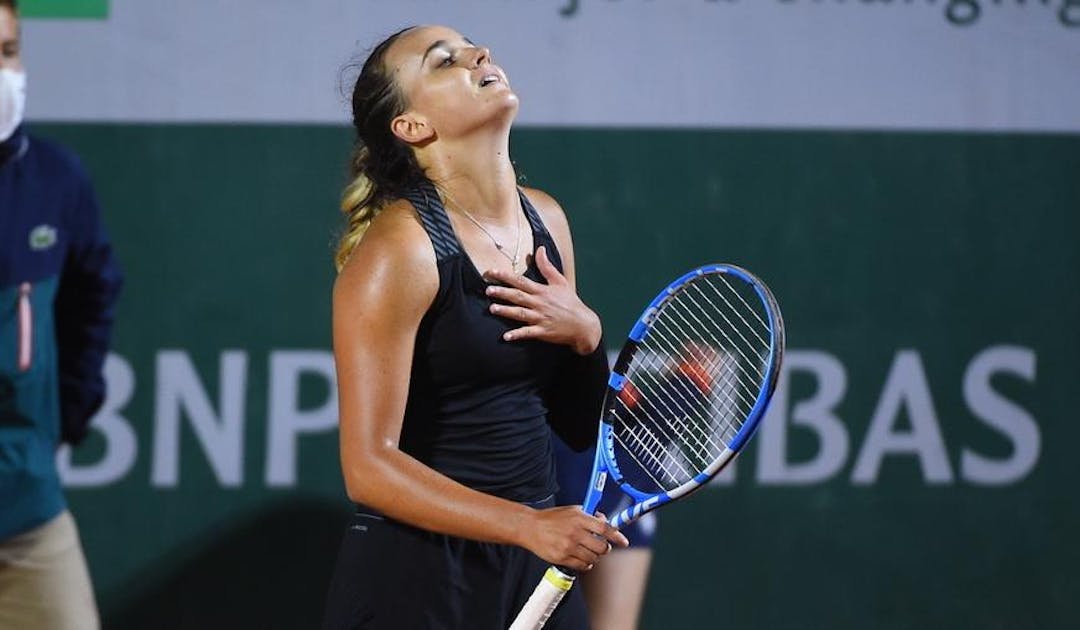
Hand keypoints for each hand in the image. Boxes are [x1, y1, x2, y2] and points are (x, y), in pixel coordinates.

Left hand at [484, 246, 601, 354]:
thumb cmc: (571, 303)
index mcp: (542, 291)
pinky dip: (518, 335)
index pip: (521, 281)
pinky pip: (528, 333)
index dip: (505, 276)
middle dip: (502, 292)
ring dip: (506, 311)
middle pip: (518, 296)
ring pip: (521, 313)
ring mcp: (541, 318)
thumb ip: (547, 266)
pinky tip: (506, 336)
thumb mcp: (560, 282)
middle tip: (487, 289)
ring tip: (492, 309)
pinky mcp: (543, 332)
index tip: (492, 272)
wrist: (583, 325)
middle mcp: (540, 303)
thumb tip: (540, 249)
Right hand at [521, 506, 628, 570]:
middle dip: (604, 548)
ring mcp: (568, 547)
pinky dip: (586, 563)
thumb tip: (605, 521)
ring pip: (593, 557)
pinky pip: (582, 565)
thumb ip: (589, 515)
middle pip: (601, 546)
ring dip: (595, 556)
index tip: (624, 541)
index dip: (617, 536)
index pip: (604, 528)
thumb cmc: (550, 518)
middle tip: (601, 546)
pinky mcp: (562, 558)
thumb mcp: (571, 510)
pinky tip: (582, 558)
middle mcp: (574, 533)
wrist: (530, 527)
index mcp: (578, 518)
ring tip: (588, 551)